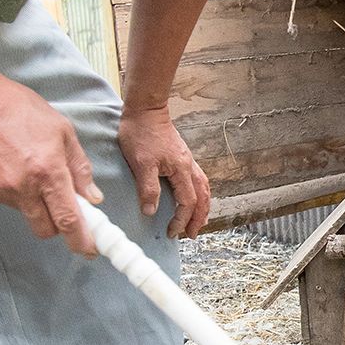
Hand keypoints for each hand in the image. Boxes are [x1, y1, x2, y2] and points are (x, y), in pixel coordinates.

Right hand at [0, 71, 101, 254]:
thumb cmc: (16, 107)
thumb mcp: (60, 128)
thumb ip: (79, 166)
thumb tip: (92, 197)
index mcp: (48, 170)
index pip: (68, 219)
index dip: (81, 240)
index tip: (90, 250)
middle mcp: (23, 187)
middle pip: (46, 229)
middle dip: (58, 225)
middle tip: (62, 208)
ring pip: (26, 214)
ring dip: (34, 203)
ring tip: (27, 168)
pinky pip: (5, 202)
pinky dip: (13, 191)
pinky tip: (7, 165)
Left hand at [117, 104, 210, 238]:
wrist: (146, 110)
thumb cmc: (141, 133)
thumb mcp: (141, 163)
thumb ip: (148, 189)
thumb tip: (152, 211)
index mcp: (181, 170)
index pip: (187, 202)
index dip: (181, 220)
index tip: (172, 232)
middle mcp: (189, 166)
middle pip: (202, 198)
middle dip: (198, 218)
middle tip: (191, 234)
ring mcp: (187, 161)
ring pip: (203, 189)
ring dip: (202, 207)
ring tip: (197, 221)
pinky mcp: (182, 157)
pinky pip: (198, 180)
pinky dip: (199, 194)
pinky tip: (193, 197)